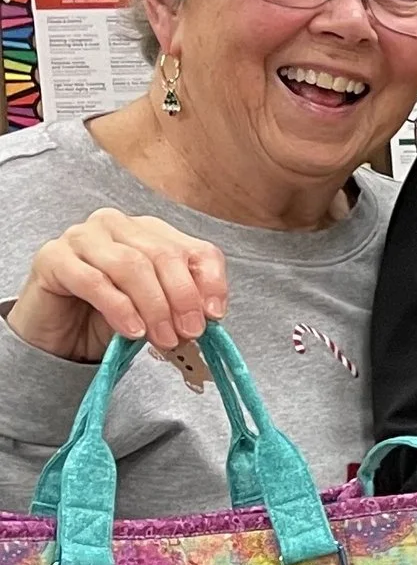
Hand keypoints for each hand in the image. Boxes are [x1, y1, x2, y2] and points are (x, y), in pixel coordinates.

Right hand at [8, 209, 228, 361]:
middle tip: (188, 333)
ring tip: (162, 338)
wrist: (59, 334)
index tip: (215, 317)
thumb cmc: (112, 315)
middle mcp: (117, 225)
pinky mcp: (53, 257)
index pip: (196, 251)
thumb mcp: (158, 309)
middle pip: (164, 256)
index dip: (211, 284)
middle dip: (182, 299)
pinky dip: (119, 308)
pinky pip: (93, 280)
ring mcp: (82, 236)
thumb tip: (210, 314)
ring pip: (131, 265)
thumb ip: (183, 305)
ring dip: (154, 307)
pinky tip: (132, 331)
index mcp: (151, 231)